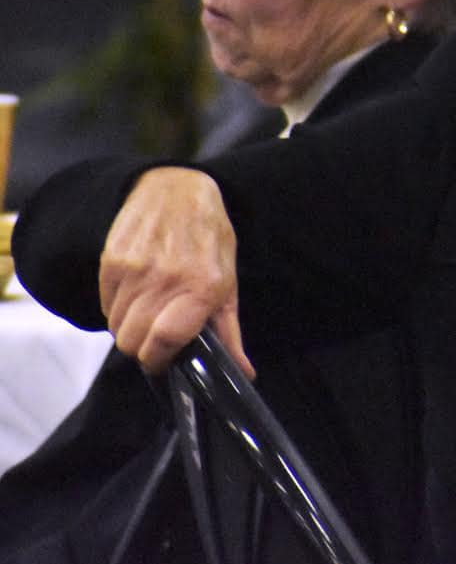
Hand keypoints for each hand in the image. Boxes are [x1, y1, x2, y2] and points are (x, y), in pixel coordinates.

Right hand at [99, 166, 254, 376]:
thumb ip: (229, 333)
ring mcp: (134, 270)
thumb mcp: (229, 283)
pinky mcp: (111, 262)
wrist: (176, 190)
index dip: (160, 361)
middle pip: (134, 342)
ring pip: (117, 327)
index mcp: (201, 288)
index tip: (165, 362)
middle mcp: (165, 280)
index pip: (165, 342)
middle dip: (145, 348)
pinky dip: (117, 309)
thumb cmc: (209, 238)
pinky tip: (137, 292)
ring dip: (131, 327)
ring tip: (151, 308)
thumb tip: (242, 373)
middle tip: (159, 335)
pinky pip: (105, 306)